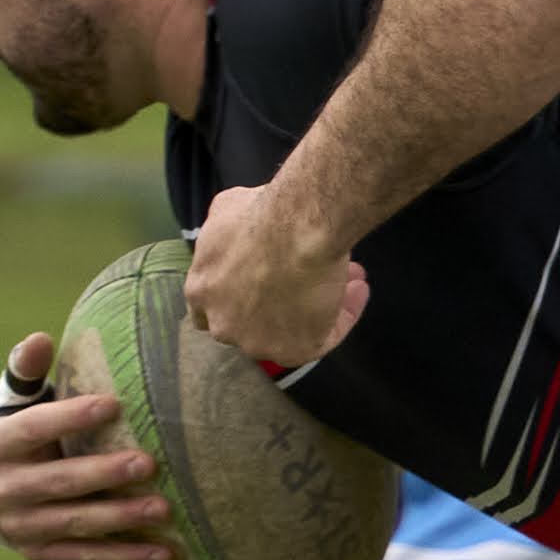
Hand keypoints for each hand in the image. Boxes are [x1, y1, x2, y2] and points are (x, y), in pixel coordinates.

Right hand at [0, 328, 172, 559]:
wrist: (2, 495)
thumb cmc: (24, 436)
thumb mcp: (18, 402)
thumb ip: (27, 371)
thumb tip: (39, 339)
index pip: (33, 428)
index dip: (70, 417)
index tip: (114, 404)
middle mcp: (0, 490)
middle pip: (58, 481)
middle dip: (105, 474)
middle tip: (149, 463)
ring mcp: (19, 528)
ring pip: (75, 523)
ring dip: (121, 518)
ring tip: (165, 509)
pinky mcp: (40, 556)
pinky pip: (84, 558)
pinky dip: (124, 557)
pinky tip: (164, 553)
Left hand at [181, 185, 368, 370]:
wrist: (296, 230)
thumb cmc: (260, 214)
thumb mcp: (227, 208)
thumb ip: (226, 231)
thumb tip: (239, 232)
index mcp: (201, 291)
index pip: (209, 308)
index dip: (237, 295)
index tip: (262, 278)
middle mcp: (224, 325)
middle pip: (250, 324)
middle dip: (278, 302)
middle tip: (306, 278)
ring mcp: (259, 343)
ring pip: (290, 331)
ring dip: (314, 307)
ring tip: (346, 278)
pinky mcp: (297, 351)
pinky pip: (324, 338)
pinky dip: (343, 315)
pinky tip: (358, 290)